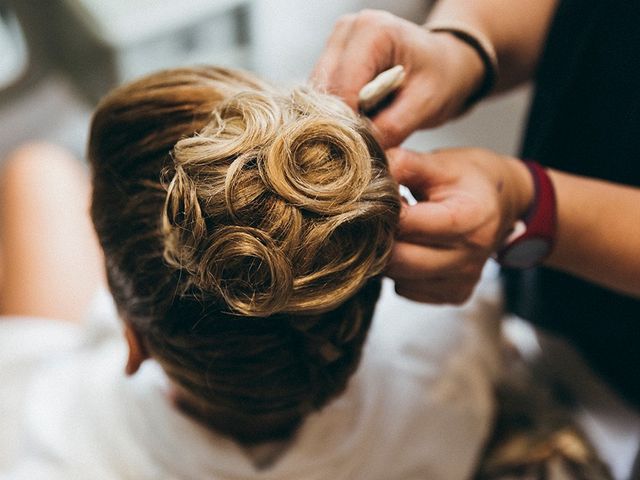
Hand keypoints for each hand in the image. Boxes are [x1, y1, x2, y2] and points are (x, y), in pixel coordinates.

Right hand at [311, 9, 484, 147]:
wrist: (445, 63)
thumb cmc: (442, 77)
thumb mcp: (426, 105)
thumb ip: (392, 127)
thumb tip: (360, 152)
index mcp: (373, 31)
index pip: (342, 87)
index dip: (346, 124)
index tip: (358, 154)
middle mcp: (347, 31)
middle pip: (323, 89)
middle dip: (338, 124)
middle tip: (357, 152)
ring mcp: (336, 43)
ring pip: (317, 93)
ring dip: (334, 120)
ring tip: (358, 139)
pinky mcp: (331, 58)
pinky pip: (322, 94)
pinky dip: (335, 114)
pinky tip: (354, 127)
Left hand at [386, 147, 532, 303]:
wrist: (503, 202)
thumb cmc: (470, 180)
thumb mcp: (441, 163)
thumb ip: (405, 165)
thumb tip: (368, 170)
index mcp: (469, 220)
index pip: (404, 224)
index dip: (381, 210)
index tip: (374, 197)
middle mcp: (469, 257)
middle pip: (398, 259)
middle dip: (378, 237)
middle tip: (377, 216)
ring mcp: (463, 280)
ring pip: (398, 278)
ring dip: (387, 256)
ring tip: (398, 229)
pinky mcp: (454, 294)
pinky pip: (407, 290)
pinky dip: (400, 271)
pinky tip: (410, 247)